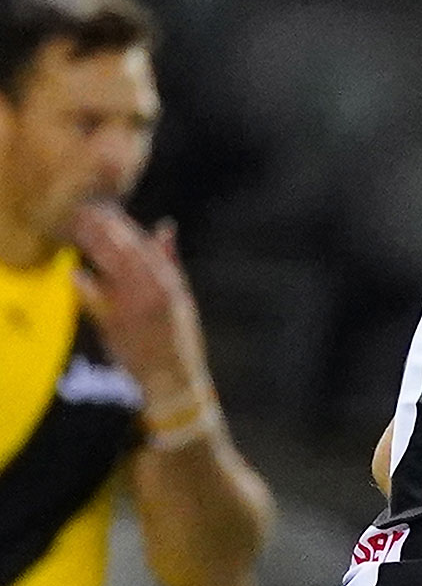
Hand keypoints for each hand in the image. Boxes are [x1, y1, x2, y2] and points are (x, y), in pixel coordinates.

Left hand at [70, 202, 209, 405]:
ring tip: (81, 230)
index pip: (143, 246)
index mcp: (169, 283)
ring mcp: (131, 306)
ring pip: (110, 268)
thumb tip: (164, 227)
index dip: (125, 226)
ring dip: (94, 247)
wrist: (170, 375)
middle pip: (124, 251)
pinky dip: (85, 284)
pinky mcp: (114, 323)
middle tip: (88, 212)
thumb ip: (170, 262)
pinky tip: (75, 271)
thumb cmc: (180, 337)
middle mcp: (150, 290)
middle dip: (106, 230)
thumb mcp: (182, 296)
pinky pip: (95, 299)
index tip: (110, 210)